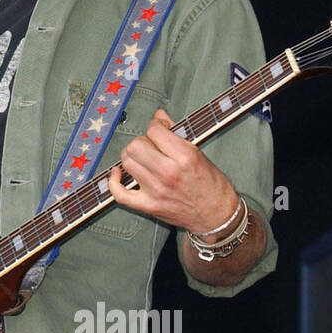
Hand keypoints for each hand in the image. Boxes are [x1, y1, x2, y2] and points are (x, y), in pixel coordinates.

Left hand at [107, 108, 238, 233]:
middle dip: (142, 142)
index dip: (155, 126)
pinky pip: (120, 194)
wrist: (217, 216)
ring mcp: (156, 190)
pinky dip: (114, 182)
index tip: (159, 130)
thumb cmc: (211, 185)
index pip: (154, 131)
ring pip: (127, 163)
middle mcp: (168, 173)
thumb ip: (177, 134)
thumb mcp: (199, 154)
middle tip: (151, 146)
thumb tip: (159, 116)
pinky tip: (118, 174)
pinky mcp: (148, 206)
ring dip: (131, 158)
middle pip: (136, 146)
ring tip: (141, 159)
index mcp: (184, 157)